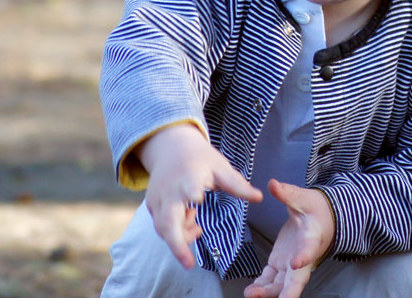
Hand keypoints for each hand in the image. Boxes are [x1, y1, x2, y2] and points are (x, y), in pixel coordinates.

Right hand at [138, 124, 262, 268]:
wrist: (171, 147)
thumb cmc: (200, 158)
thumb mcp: (220, 167)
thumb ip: (237, 185)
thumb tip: (259, 198)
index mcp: (188, 177)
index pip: (188, 187)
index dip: (191, 193)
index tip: (198, 198)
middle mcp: (170, 190)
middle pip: (167, 221)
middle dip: (177, 243)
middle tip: (189, 264)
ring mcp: (158, 198)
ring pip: (164, 228)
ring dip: (181, 236)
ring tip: (198, 227)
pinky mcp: (152, 204)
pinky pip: (162, 225)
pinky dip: (176, 230)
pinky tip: (190, 220)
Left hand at [244, 179, 334, 297]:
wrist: (321, 219)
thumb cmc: (315, 209)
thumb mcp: (303, 198)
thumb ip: (287, 193)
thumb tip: (273, 184)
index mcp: (312, 238)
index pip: (309, 249)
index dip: (303, 257)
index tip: (296, 263)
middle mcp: (303, 257)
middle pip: (298, 278)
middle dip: (288, 291)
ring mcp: (291, 264)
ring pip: (282, 283)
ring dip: (268, 291)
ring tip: (251, 294)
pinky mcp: (281, 264)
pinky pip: (271, 279)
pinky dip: (262, 286)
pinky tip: (250, 292)